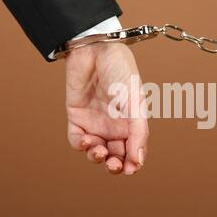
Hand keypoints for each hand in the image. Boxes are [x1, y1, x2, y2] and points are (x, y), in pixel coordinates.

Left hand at [65, 42, 147, 174]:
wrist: (95, 47)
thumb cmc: (121, 69)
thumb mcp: (135, 101)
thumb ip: (138, 131)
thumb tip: (138, 161)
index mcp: (132, 121)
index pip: (133, 150)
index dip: (132, 163)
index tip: (131, 169)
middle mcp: (115, 124)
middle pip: (115, 155)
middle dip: (115, 164)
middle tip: (114, 164)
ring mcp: (96, 121)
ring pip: (96, 151)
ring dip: (97, 157)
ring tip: (99, 151)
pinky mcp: (77, 116)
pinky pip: (77, 139)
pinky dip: (81, 145)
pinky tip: (86, 141)